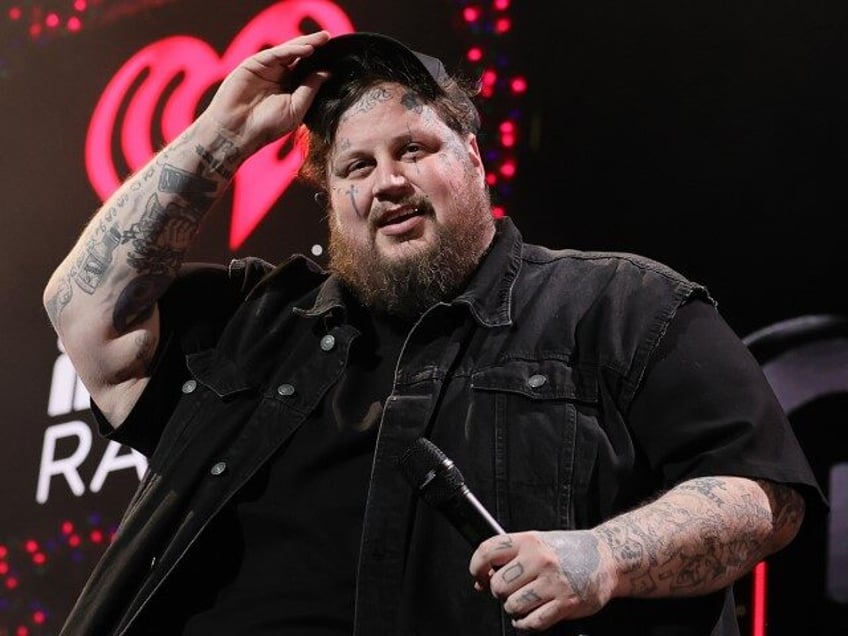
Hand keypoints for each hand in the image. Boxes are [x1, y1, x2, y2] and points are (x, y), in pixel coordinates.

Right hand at [201, 30, 331, 153]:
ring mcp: (265, 69)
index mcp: (289, 87)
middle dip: (313, 46)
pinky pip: (275, 54)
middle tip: (328, 37)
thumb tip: (327, 73)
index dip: (319, 61)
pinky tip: (306, 50)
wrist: (238, 131)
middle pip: (298, 56)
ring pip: (287, 52)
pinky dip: (290, 50)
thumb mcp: (296, 109)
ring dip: (304, 44)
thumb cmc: (266, 126)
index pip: (306, 69)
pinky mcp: (253, 64)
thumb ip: (310, 89)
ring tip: (321, 41)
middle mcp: (278, 75)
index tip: (335, 54)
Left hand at [469, 530, 613, 631]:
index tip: (480, 577)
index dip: (477, 567)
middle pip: (499, 585)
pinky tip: (528, 619)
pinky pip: (532, 622)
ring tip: (523, 603)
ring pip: (513, 606)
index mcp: (529, 541)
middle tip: (510, 591)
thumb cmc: (568, 551)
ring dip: (514, 610)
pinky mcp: (565, 603)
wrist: (607, 558)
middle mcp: (540, 559)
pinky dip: (525, 625)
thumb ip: (510, 558)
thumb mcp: (538, 543)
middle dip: (500, 593)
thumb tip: (481, 581)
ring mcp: (553, 582)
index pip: (488, 551)